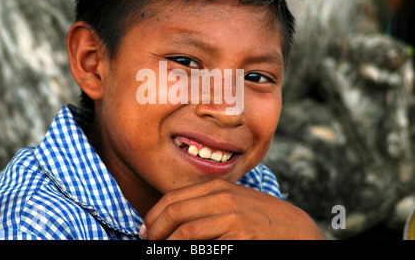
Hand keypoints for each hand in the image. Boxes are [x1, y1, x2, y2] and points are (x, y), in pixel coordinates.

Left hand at [140, 179, 323, 239]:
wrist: (294, 228)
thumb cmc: (258, 215)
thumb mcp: (232, 199)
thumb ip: (205, 203)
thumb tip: (174, 216)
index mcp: (217, 186)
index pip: (173, 199)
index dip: (153, 216)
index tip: (145, 230)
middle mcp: (223, 197)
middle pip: (175, 213)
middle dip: (155, 231)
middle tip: (147, 242)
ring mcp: (233, 217)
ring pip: (186, 232)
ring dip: (167, 245)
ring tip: (160, 251)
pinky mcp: (242, 236)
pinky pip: (205, 248)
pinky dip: (190, 252)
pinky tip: (188, 254)